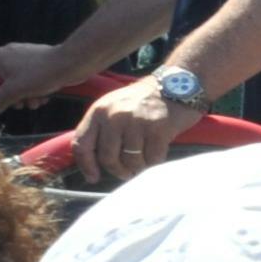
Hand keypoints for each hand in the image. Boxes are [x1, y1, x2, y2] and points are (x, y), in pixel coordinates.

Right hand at [0, 43, 63, 109]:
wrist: (73, 63)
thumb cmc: (41, 73)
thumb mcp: (14, 91)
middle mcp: (8, 56)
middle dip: (7, 97)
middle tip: (17, 105)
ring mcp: (24, 60)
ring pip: (14, 84)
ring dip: (23, 97)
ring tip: (34, 103)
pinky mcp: (38, 65)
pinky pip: (29, 82)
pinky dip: (34, 92)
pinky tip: (44, 98)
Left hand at [67, 76, 194, 187]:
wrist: (178, 84)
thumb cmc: (145, 99)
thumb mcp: (115, 106)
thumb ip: (102, 129)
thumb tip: (94, 162)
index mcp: (99, 111)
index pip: (82, 145)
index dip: (86, 166)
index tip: (94, 177)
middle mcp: (114, 116)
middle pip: (107, 158)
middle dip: (118, 170)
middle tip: (126, 173)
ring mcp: (136, 123)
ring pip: (131, 161)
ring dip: (138, 167)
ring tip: (143, 161)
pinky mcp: (158, 130)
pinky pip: (152, 159)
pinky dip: (154, 161)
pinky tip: (156, 154)